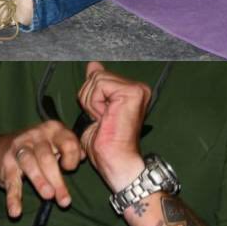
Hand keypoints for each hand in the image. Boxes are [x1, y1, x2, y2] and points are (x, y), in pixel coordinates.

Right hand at [0, 120, 84, 217]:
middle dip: (57, 179)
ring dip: (39, 181)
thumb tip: (84, 156)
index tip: (70, 169)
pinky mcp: (5, 163)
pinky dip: (13, 198)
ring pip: (29, 164)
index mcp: (53, 129)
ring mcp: (19, 148)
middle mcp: (36, 135)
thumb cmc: (37, 148)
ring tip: (48, 196)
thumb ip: (71, 148)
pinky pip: (11, 181)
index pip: (68, 142)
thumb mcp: (56, 143)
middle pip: (48, 158)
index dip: (72, 158)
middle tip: (64, 200)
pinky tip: (16, 211)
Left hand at [77, 62, 148, 191]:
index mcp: (131, 91)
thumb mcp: (94, 109)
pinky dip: (94, 104)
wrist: (115, 161)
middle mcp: (138, 88)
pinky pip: (99, 86)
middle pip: (96, 76)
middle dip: (89, 99)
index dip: (90, 98)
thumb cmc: (105, 144)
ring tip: (104, 120)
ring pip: (95, 80)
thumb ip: (95, 87)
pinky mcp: (132, 92)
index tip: (102, 117)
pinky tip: (105, 118)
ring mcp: (137, 89)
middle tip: (102, 120)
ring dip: (91, 103)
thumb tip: (93, 64)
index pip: (98, 76)